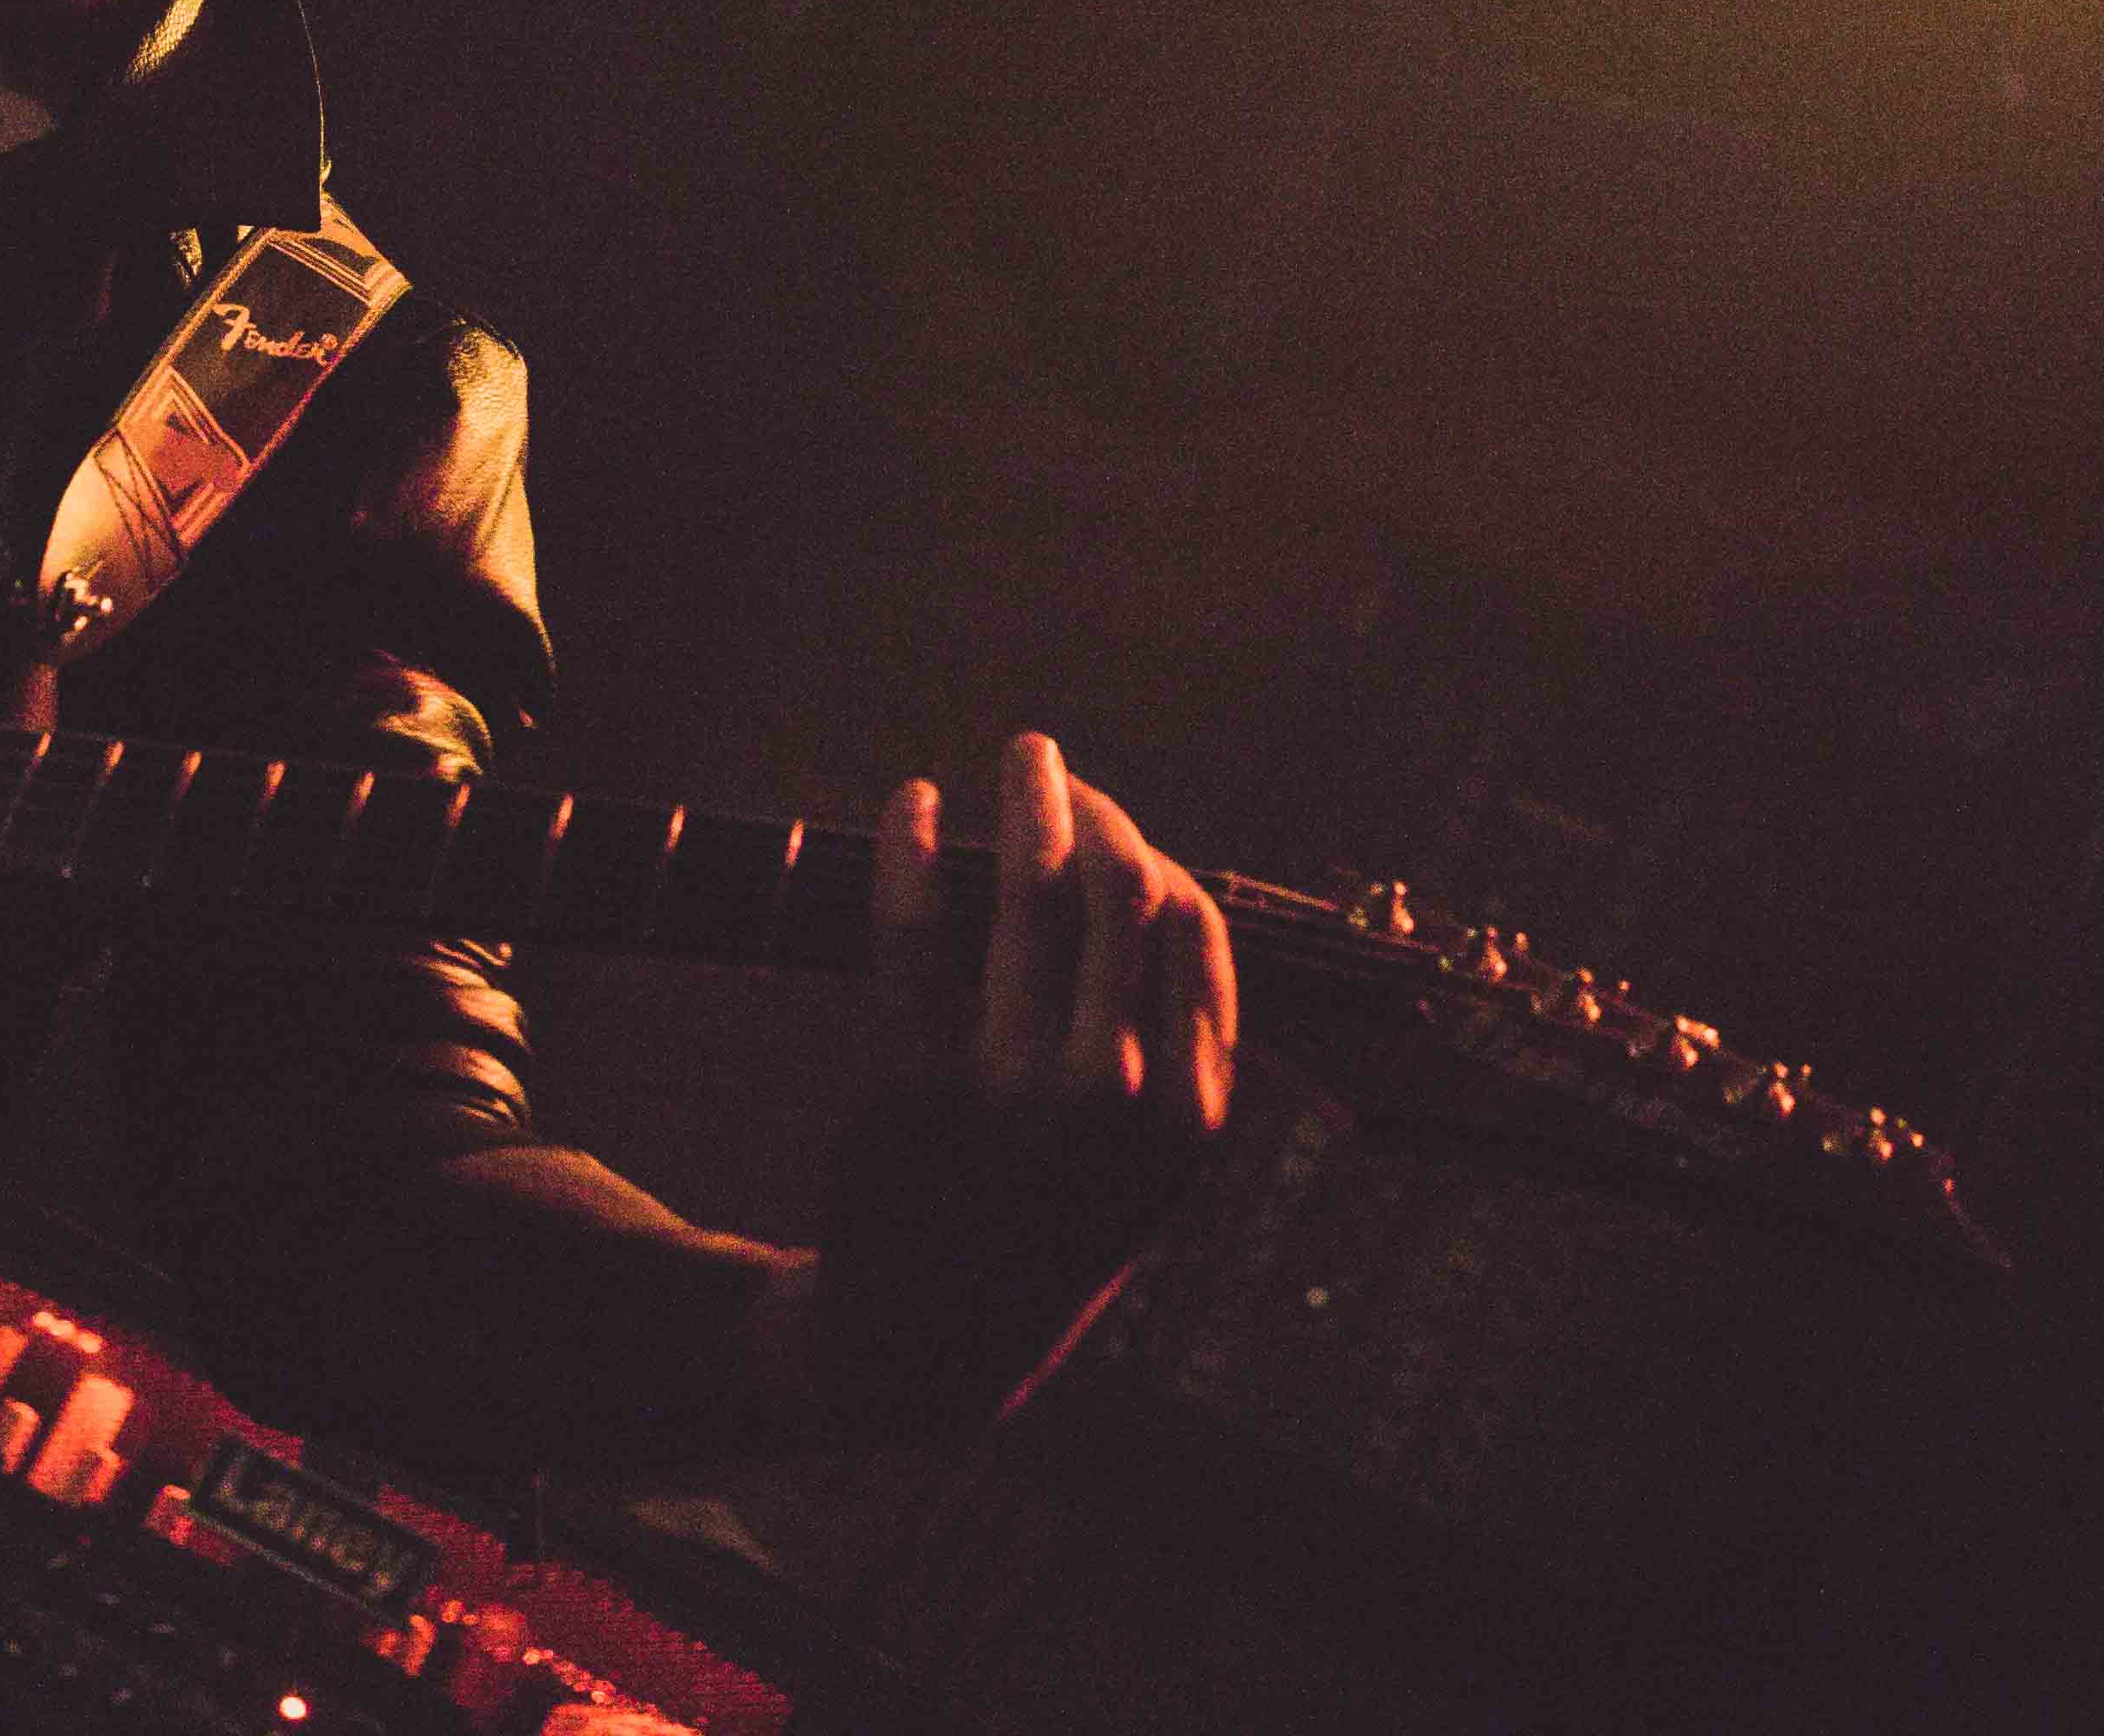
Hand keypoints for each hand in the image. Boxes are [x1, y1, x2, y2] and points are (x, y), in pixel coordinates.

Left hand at [812, 732, 1238, 1436]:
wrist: (929, 1344)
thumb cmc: (1044, 1229)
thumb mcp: (1146, 1169)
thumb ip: (1173, 1051)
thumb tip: (1163, 888)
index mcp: (1189, 1112)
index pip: (1193, 928)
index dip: (1153, 854)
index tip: (1111, 824)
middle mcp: (1113, 1092)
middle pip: (1118, 889)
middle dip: (1090, 805)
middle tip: (1050, 764)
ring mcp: (1012, 1083)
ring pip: (1030, 889)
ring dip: (1024, 800)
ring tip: (1017, 758)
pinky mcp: (911, 1077)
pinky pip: (914, 924)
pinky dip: (913, 845)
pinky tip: (910, 802)